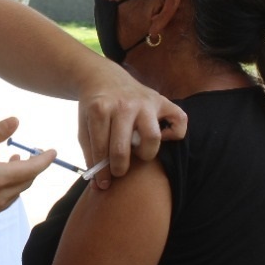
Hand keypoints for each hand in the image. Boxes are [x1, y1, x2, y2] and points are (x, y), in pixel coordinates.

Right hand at [0, 117, 53, 218]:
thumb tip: (17, 121)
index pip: (32, 170)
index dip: (45, 160)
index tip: (53, 151)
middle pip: (26, 182)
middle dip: (32, 167)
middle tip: (29, 153)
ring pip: (16, 193)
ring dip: (19, 178)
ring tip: (11, 161)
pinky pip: (4, 201)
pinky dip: (8, 189)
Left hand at [78, 63, 186, 188]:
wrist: (104, 78)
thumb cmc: (95, 110)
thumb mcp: (84, 127)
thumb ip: (91, 154)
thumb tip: (99, 186)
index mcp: (100, 109)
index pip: (101, 149)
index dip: (101, 172)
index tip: (103, 184)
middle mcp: (124, 105)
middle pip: (124, 147)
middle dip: (120, 167)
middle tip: (119, 171)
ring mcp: (145, 102)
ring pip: (152, 137)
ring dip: (146, 153)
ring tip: (139, 153)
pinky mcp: (162, 100)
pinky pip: (180, 120)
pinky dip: (175, 133)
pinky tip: (162, 137)